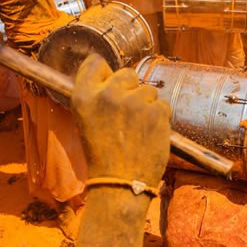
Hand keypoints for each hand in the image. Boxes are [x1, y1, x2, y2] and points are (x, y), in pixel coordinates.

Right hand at [71, 54, 169, 182]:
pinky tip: (149, 134)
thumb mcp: (86, 122)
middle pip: (127, 73)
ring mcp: (133, 102)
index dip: (107, 73)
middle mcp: (107, 94)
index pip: (96, 63)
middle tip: (128, 115)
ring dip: (147, 106)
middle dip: (131, 90)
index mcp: (84, 96)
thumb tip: (113, 78)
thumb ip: (96, 96)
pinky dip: (159, 118)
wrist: (121, 183)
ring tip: (138, 129)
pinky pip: (162, 105)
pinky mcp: (155, 111)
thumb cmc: (103, 155)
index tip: (111, 84)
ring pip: (148, 90)